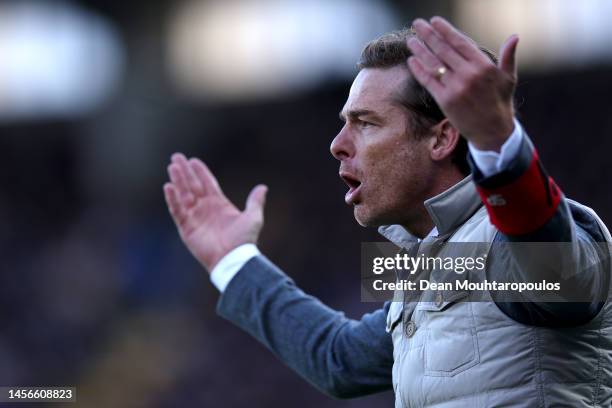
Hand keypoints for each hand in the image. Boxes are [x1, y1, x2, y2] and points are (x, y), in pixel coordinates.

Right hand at [163, 153, 266, 271]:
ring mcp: (195, 218)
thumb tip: (263, 187)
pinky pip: (177, 211)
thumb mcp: (253, 217)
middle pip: (192, 186)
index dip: (200, 172)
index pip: (207, 183)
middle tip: (176, 157)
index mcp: (220, 204)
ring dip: (178, 181)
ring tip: (172, 167)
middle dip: (184, 172)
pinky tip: (168, 186)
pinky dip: (172, 199)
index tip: (193, 160)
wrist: (233, 259)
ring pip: (183, 195)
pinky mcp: (186, 228)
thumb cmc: (244, 240)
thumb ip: (255, 202)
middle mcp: (205, 209)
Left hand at [407, 16, 518, 151]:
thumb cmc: (500, 103)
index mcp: (484, 66)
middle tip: (417, 24)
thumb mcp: (508, 78)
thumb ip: (509, 56)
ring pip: (434, 64)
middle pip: (444, 50)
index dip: (446, 30)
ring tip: (410, 40)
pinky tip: (412, 60)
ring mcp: (455, 87)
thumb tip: (515, 37)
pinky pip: (428, 82)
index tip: (435, 21)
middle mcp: (468, 74)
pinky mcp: (445, 100)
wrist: (492, 132)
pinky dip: (419, 70)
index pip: (460, 42)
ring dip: (420, 50)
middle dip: (429, 35)